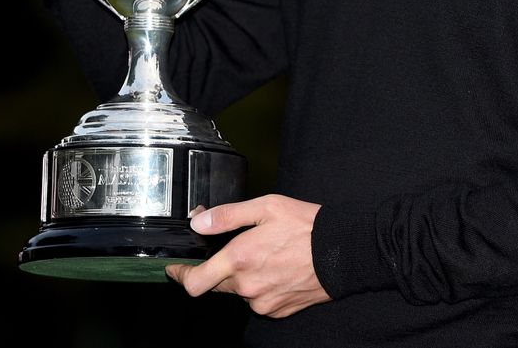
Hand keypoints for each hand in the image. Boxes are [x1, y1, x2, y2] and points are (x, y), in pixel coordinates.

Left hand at [166, 194, 329, 317]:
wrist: (342, 252)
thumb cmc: (306, 226)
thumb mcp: (266, 207)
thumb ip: (227, 216)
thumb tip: (198, 222)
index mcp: (239, 259)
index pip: (195, 281)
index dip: (180, 275)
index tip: (175, 268)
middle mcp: (247, 286)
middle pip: (216, 285)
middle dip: (218, 268)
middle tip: (234, 248)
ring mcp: (262, 302)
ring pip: (239, 291)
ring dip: (242, 276)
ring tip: (265, 254)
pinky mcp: (277, 310)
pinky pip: (258, 299)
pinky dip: (260, 286)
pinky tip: (276, 268)